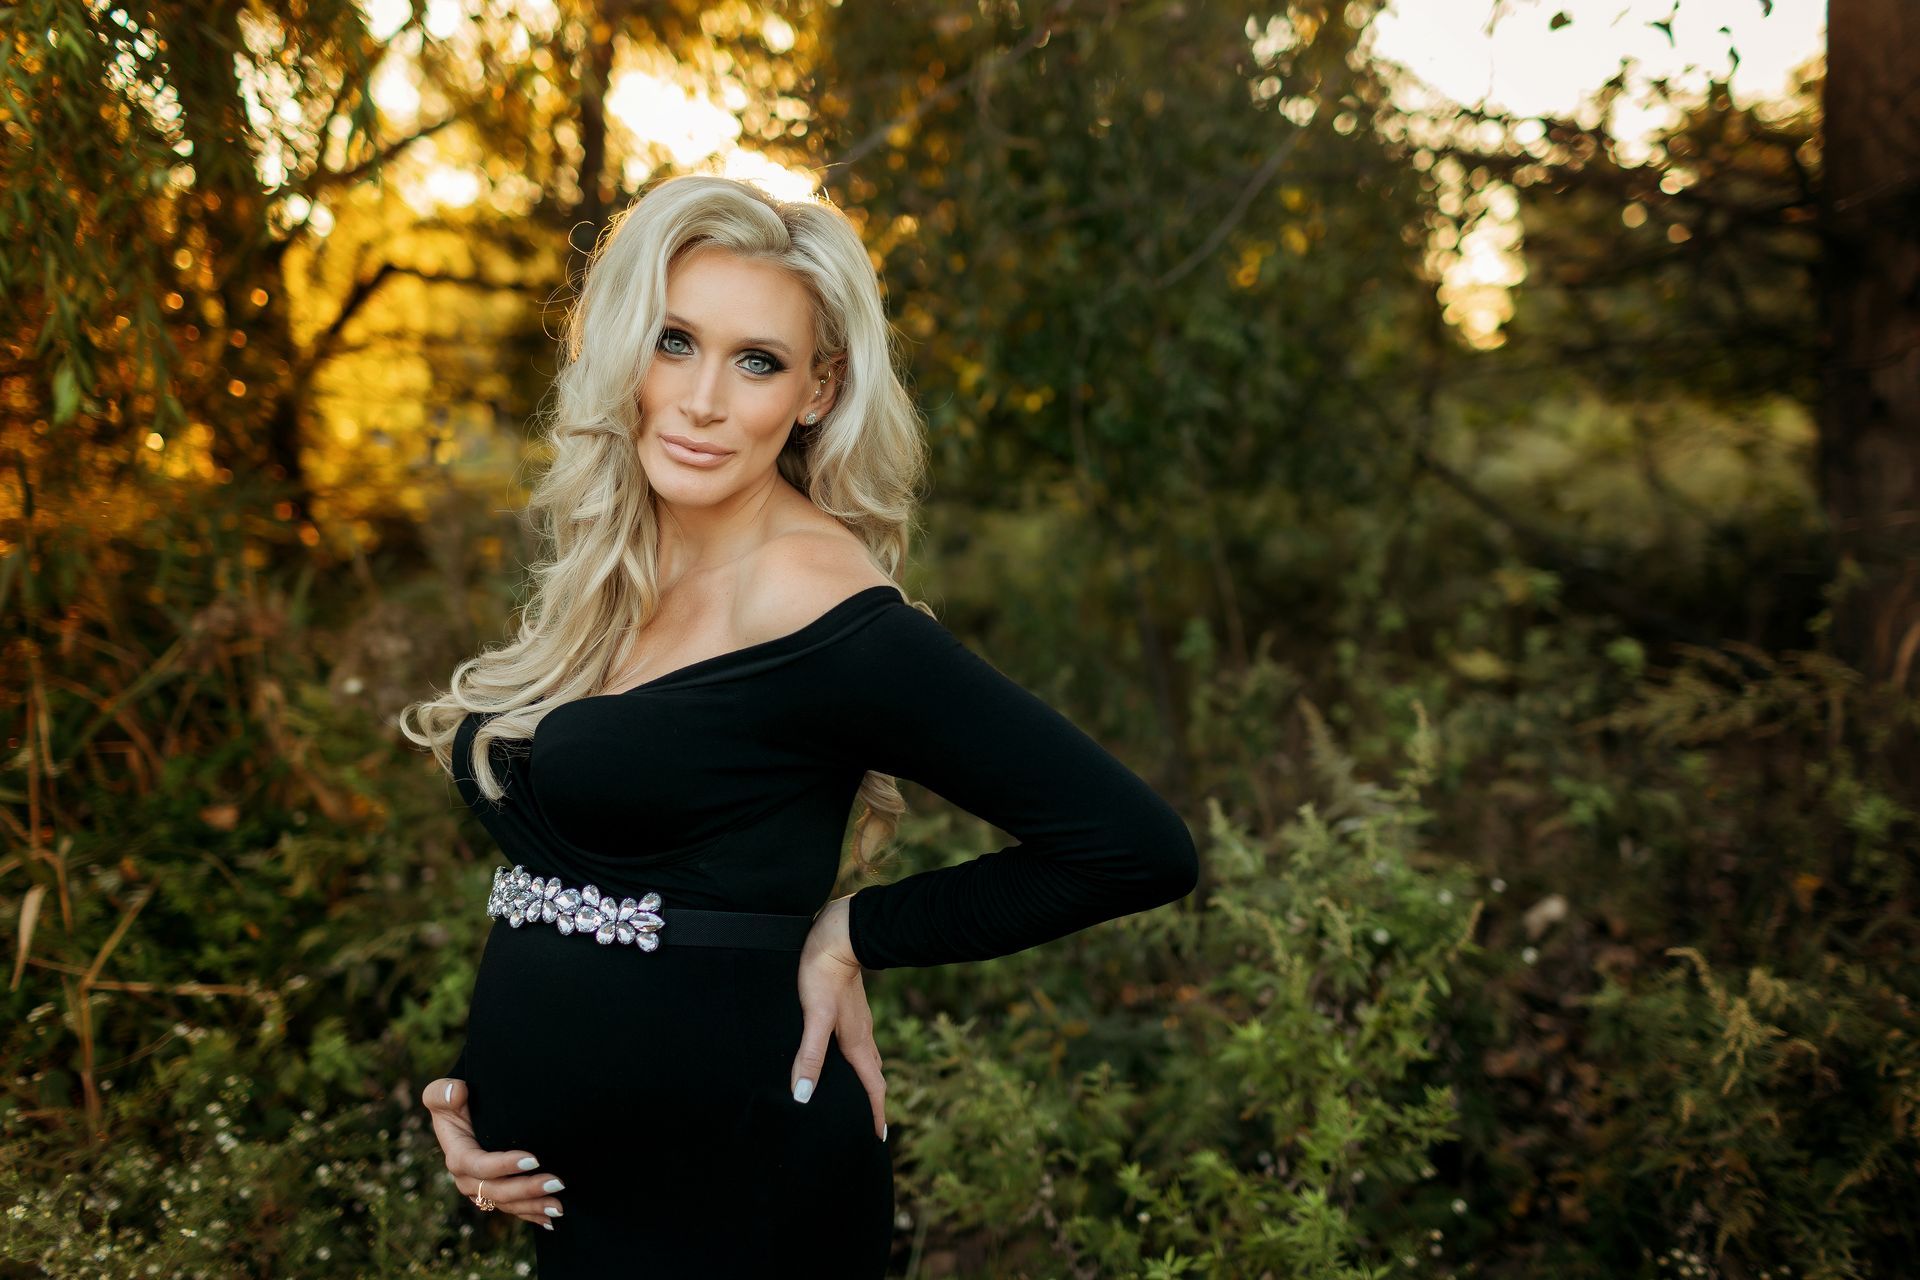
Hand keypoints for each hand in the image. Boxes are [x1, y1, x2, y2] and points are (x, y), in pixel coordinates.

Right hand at [421, 1077, 565, 1230]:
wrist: (467, 1114)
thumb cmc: (456, 1101)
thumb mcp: (442, 1095)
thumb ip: (441, 1094)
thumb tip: (455, 1092)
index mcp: (457, 1156)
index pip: (479, 1166)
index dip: (503, 1165)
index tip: (533, 1158)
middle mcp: (467, 1179)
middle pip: (496, 1191)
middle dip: (526, 1190)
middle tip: (557, 1182)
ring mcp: (481, 1189)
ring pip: (507, 1204)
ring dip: (533, 1206)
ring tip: (559, 1206)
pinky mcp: (494, 1194)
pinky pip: (513, 1209)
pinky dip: (531, 1215)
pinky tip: (551, 1221)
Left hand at [790, 894, 887, 1140]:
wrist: (838, 933)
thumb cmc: (823, 974)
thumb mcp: (814, 1016)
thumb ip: (810, 1055)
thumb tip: (804, 1096)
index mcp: (857, 1043)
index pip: (872, 1086)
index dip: (875, 1113)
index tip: (878, 1139)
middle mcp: (862, 1035)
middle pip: (874, 1076)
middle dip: (874, 1102)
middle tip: (872, 1125)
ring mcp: (857, 1021)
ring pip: (867, 1059)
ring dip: (867, 1081)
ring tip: (860, 1096)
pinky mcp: (848, 1008)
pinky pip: (858, 1044)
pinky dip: (856, 1061)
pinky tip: (842, 1056)